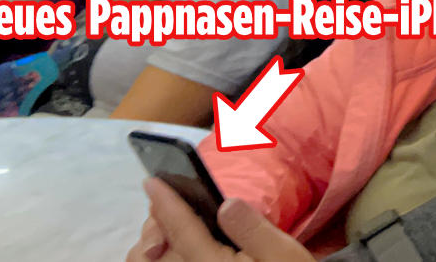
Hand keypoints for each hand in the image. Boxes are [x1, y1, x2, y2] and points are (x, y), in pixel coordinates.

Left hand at [128, 179, 315, 261]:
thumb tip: (226, 203)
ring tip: (166, 229)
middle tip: (166, 205)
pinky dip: (159, 259)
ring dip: (154, 245)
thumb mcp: (282, 254)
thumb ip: (253, 229)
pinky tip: (169, 250)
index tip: (152, 181)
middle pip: (155, 250)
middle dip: (156, 226)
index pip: (181, 230)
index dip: (166, 203)